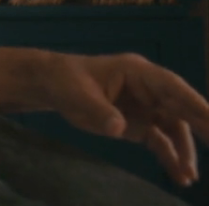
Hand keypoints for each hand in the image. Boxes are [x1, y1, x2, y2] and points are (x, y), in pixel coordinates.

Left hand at [45, 52, 208, 186]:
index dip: (192, 101)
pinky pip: (161, 141)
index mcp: (138, 73)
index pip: (171, 86)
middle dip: (202, 126)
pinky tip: (179, 176)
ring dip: (185, 151)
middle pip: (181, 107)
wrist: (55, 87)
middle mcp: (149, 90)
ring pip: (175, 128)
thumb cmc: (67, 81)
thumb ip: (100, 111)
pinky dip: (171, 157)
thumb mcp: (78, 95)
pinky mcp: (140, 125)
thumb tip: (118, 128)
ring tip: (189, 174)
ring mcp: (147, 108)